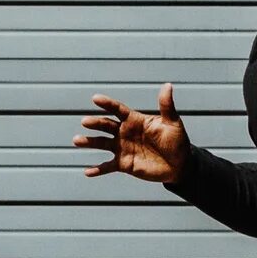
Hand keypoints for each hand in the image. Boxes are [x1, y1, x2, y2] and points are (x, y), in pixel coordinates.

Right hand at [74, 84, 189, 183]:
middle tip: (85, 122)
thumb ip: (167, 106)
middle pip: (106, 125)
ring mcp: (122, 148)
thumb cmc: (177, 141)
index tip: (95, 99)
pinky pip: (107, 166)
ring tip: (77, 141)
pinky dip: (97, 169)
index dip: (108, 104)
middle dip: (95, 123)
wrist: (179, 165)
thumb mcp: (173, 123)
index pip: (118, 110)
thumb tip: (168, 85)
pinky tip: (87, 171)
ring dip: (89, 142)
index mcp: (135, 120)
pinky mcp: (123, 164)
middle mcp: (125, 132)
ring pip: (102, 144)